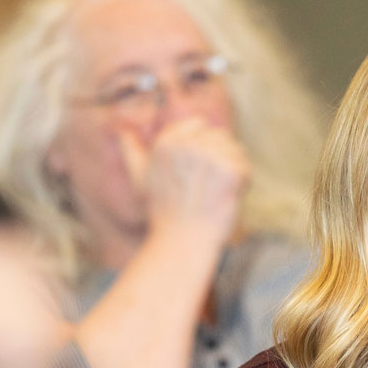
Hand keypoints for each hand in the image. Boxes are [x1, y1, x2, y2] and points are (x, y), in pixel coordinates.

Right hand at [119, 117, 249, 238]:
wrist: (183, 243)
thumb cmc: (163, 214)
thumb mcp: (140, 180)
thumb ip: (132, 152)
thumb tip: (122, 131)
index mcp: (167, 142)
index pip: (200, 125)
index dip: (204, 147)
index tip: (197, 172)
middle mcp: (188, 145)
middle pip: (221, 137)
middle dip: (219, 159)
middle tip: (206, 187)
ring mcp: (210, 156)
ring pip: (236, 150)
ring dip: (233, 171)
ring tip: (216, 193)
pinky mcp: (229, 170)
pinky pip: (246, 167)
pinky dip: (242, 184)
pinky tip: (227, 198)